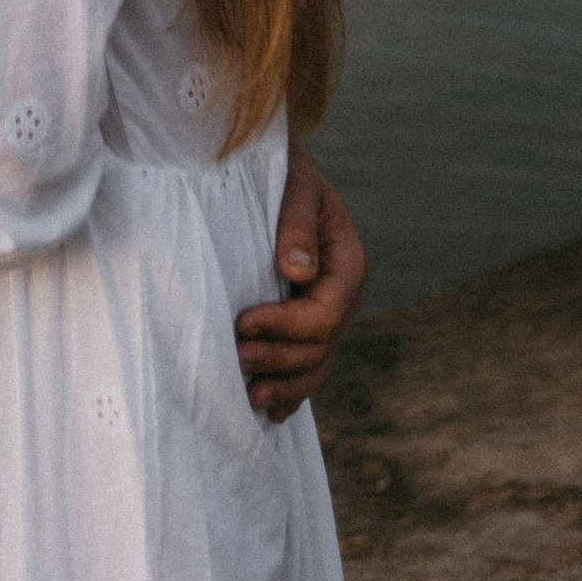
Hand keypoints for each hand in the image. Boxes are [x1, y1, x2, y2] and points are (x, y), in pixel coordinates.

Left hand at [236, 153, 368, 420]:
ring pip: (316, 366)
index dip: (284, 326)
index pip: (324, 315)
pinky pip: (308, 367)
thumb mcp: (294, 183)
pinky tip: (270, 409)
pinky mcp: (306, 324)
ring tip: (250, 398)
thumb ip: (296, 221)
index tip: (243, 322)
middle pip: (319, 348)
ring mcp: (326, 314)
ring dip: (285, 386)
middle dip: (277, 359)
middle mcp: (341, 296)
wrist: (276, 170)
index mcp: (347, 264)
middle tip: (234, 359)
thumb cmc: (282, 171)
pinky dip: (292, 391)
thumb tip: (297, 270)